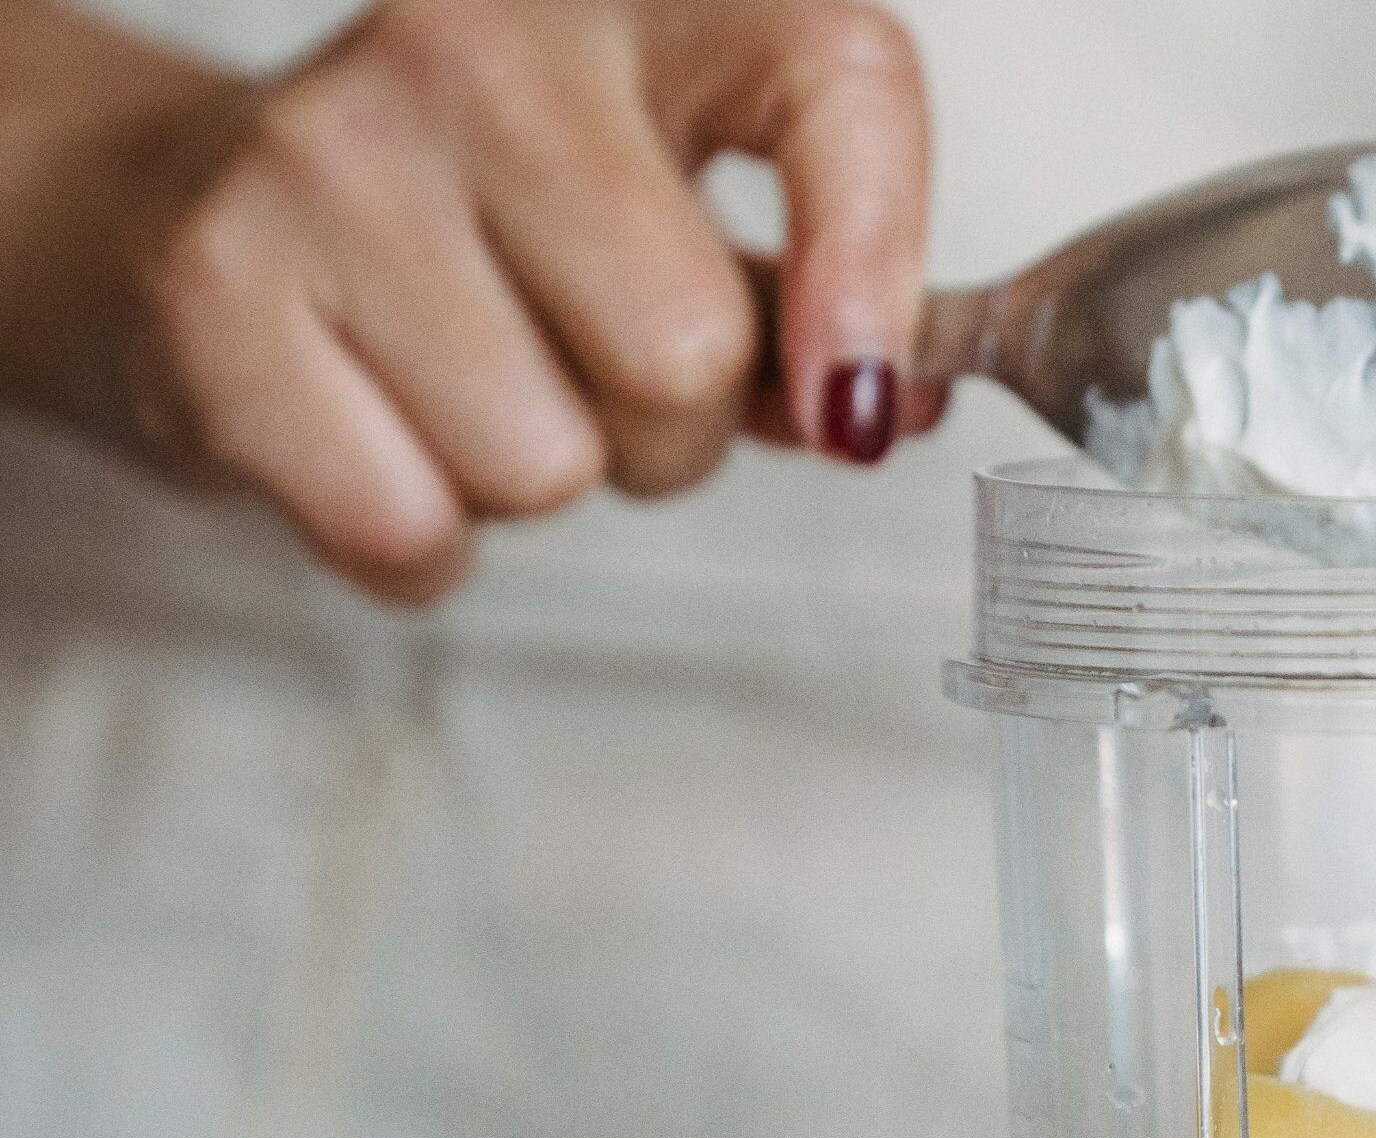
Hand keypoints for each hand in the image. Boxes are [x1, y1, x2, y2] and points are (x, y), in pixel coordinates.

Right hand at [0, 0, 939, 602]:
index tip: (856, 398)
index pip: (838, 78)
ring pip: (552, 464)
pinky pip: (413, 529)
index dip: (875, 260)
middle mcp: (476, 36)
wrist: (187, 204)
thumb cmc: (469, 220)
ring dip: (533, 480)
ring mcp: (331, 150)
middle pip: (686, 352)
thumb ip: (804, 297)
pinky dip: (416, 540)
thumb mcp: (663, 210)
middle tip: (579, 368)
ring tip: (461, 380)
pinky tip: (375, 434)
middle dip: (667, 432)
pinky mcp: (217, 285)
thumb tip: (879, 403)